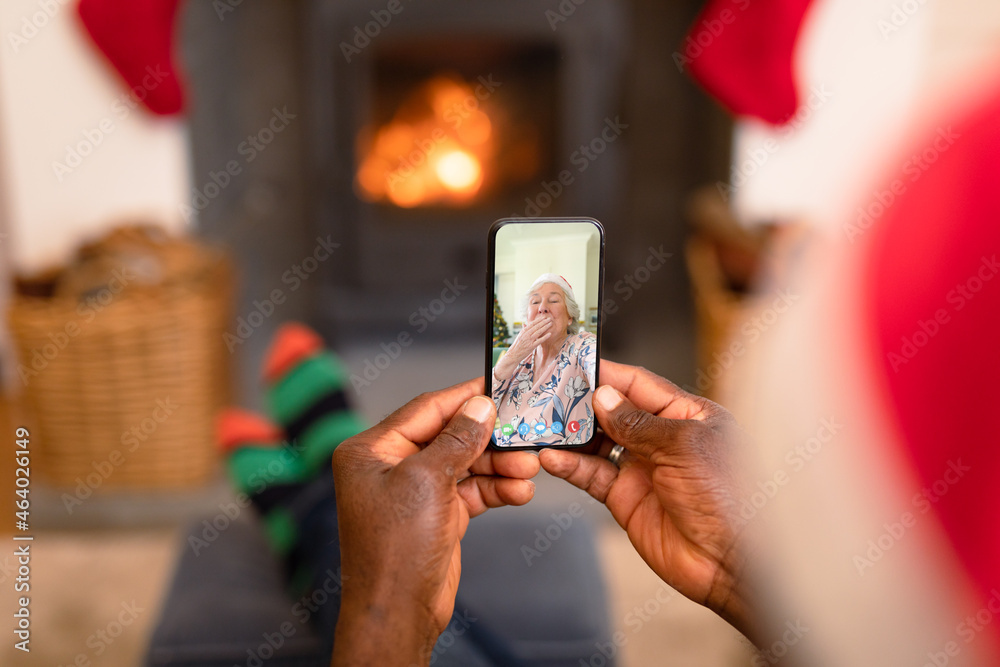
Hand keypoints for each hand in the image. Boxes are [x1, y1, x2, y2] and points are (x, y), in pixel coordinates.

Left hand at [331, 379, 539, 665]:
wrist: (399, 612)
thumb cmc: (395, 550)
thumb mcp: (427, 482)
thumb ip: (457, 440)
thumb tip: (479, 407)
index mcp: (372, 450)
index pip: (425, 410)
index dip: (464, 399)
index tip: (497, 389)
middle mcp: (390, 467)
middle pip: (449, 437)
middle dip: (489, 439)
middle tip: (524, 435)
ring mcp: (414, 492)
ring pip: (465, 464)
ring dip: (498, 466)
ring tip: (529, 469)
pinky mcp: (436, 514)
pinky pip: (471, 491)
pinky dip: (495, 489)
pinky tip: (519, 491)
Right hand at [493, 316, 552, 381]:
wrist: (514, 354)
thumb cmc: (517, 345)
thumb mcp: (520, 336)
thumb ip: (524, 330)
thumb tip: (524, 323)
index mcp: (524, 331)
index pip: (533, 323)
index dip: (539, 319)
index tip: (544, 317)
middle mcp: (526, 334)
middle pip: (537, 326)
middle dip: (544, 322)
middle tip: (550, 318)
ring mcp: (529, 340)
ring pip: (539, 332)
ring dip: (545, 327)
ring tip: (551, 323)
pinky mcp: (532, 346)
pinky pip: (539, 340)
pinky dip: (545, 337)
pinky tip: (550, 334)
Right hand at [538, 361, 754, 638]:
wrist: (733, 562)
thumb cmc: (731, 499)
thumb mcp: (684, 446)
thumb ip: (639, 422)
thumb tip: (604, 398)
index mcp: (688, 415)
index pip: (640, 385)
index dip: (608, 375)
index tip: (575, 366)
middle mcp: (663, 439)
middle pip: (614, 412)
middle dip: (582, 404)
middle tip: (549, 395)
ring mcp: (642, 469)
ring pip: (597, 443)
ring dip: (570, 435)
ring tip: (542, 426)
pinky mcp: (626, 499)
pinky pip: (592, 476)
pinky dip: (570, 466)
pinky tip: (552, 459)